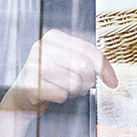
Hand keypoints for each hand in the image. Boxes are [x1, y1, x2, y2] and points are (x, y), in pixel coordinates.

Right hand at [1, 29, 117, 112]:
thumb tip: (112, 79)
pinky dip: (62, 98)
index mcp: (54, 37)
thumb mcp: (69, 62)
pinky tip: (53, 94)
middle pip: (84, 66)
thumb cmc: (53, 78)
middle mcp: (42, 47)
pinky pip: (62, 95)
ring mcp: (34, 65)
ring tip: (64, 88)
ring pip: (74, 83)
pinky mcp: (31, 85)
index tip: (113, 83)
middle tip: (81, 86)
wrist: (23, 95)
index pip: (89, 50)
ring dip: (74, 91)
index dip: (105, 68)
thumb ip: (89, 62)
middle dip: (88, 82)